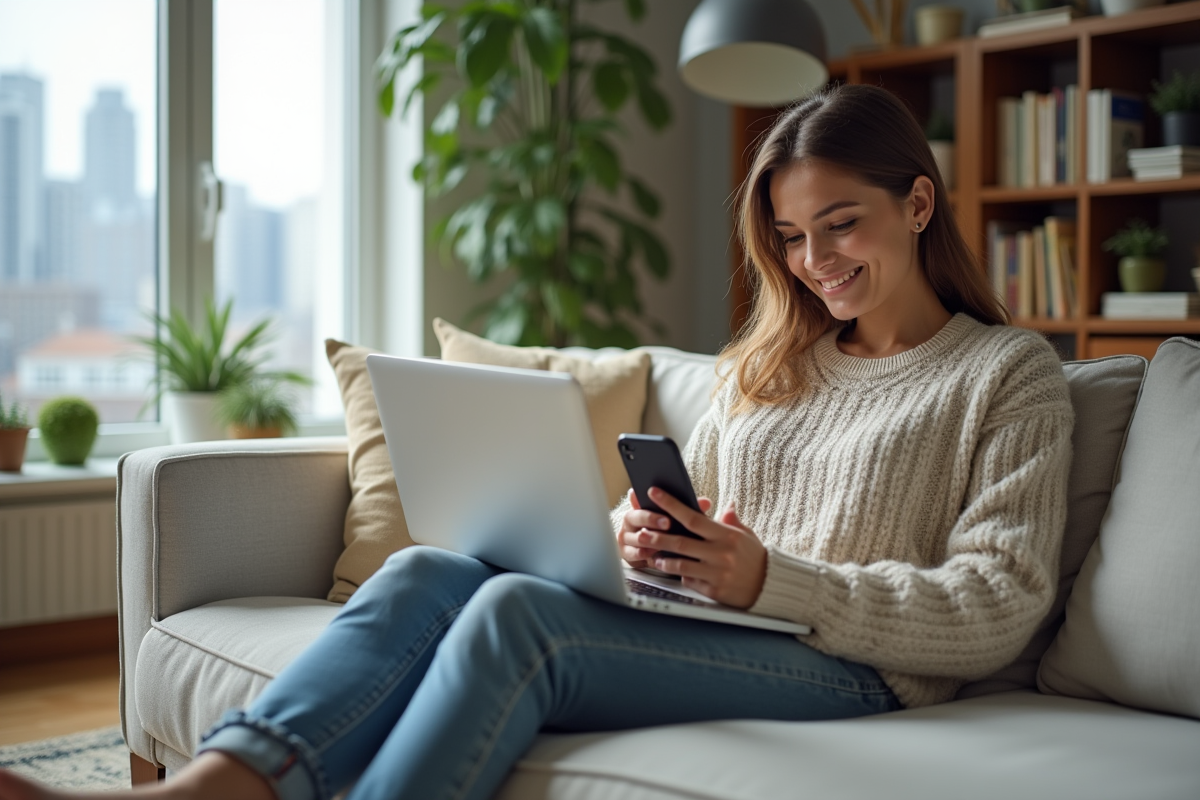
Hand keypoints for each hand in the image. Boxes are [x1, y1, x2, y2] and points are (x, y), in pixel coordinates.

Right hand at [617, 488, 712, 569]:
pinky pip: (633, 554)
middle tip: (667, 523)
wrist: (654, 553)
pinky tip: (653, 556)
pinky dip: (644, 555)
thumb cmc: (666, 530)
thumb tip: (706, 502)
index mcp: (640, 506)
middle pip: (635, 516)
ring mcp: (626, 537)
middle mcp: (630, 520)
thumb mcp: (676, 518)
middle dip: (651, 519)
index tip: (656, 495)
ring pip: (635, 537)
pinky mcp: (626, 553)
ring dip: (648, 540)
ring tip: (661, 541)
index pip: (638, 497)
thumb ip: (688, 509)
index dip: (646, 498)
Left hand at [620, 487, 766, 608]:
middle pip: (681, 543)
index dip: (671, 506)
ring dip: (664, 560)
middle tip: (642, 533)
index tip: (655, 494)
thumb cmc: (755, 557)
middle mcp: (721, 554)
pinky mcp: (715, 591)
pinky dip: (683, 576)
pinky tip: (677, 572)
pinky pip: (691, 582)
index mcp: (726, 536)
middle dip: (657, 537)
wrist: (770, 585)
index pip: (693, 518)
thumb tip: (727, 506)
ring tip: (654, 556)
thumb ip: (731, 521)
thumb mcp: (746, 535)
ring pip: (681, 565)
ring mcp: (717, 573)